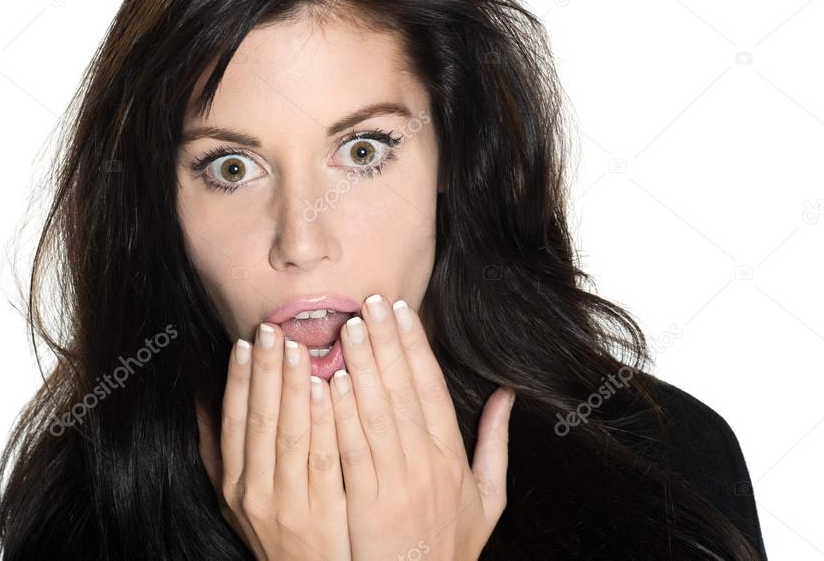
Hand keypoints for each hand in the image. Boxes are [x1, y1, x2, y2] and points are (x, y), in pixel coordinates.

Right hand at [196, 322, 351, 560]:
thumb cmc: (274, 533)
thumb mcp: (233, 500)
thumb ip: (217, 451)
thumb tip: (199, 398)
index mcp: (233, 484)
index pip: (233, 421)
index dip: (237, 380)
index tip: (245, 342)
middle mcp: (255, 492)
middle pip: (260, 421)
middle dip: (266, 372)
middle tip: (273, 329)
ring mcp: (289, 503)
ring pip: (292, 435)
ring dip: (295, 388)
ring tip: (300, 348)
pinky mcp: (324, 514)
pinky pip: (325, 459)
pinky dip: (326, 421)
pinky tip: (330, 389)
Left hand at [328, 295, 514, 559]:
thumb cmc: (451, 547)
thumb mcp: (488, 498)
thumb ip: (495, 444)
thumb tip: (506, 396)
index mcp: (453, 456)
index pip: (432, 388)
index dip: (415, 346)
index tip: (401, 311)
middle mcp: (427, 463)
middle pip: (403, 390)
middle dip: (385, 342)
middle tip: (369, 301)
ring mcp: (398, 482)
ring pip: (377, 413)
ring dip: (362, 366)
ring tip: (348, 327)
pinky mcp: (368, 503)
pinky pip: (353, 451)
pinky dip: (343, 415)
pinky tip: (331, 382)